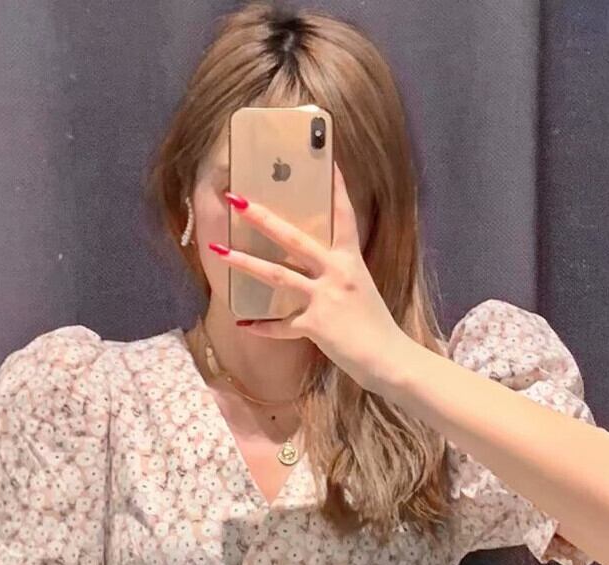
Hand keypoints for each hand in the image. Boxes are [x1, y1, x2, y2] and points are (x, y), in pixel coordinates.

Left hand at [219, 161, 411, 390]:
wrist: (389, 360)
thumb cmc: (377, 328)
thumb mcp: (362, 292)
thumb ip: (340, 277)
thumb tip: (319, 272)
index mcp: (351, 261)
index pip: (344, 216)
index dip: (338, 187)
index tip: (329, 161)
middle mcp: (337, 273)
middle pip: (294, 238)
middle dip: (263, 218)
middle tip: (237, 199)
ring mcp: (325, 298)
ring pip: (278, 275)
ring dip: (245, 262)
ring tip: (219, 251)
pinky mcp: (316, 325)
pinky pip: (281, 326)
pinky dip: (263, 327)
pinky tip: (244, 325)